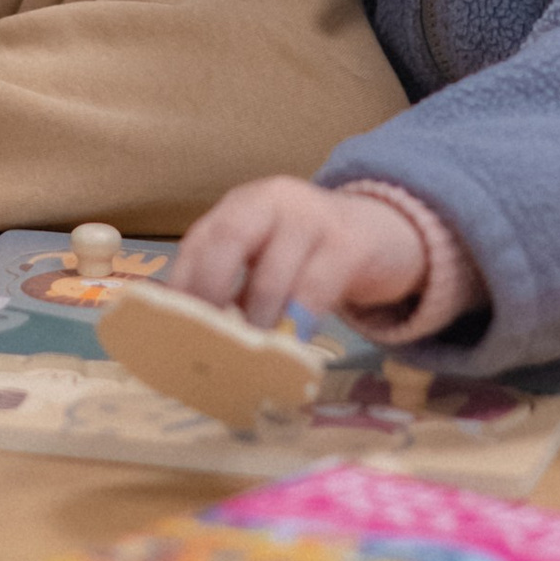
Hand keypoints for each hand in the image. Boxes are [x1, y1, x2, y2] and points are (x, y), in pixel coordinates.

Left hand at [170, 178, 427, 329]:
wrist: (389, 231)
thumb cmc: (312, 256)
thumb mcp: (266, 259)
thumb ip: (231, 287)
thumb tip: (185, 341)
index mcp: (241, 206)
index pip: (198, 241)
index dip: (182, 288)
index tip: (170, 334)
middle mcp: (270, 201)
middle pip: (226, 240)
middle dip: (209, 294)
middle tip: (204, 342)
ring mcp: (312, 217)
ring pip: (272, 273)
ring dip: (257, 322)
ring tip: (249, 359)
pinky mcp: (349, 243)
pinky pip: (316, 288)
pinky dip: (298, 323)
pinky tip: (292, 348)